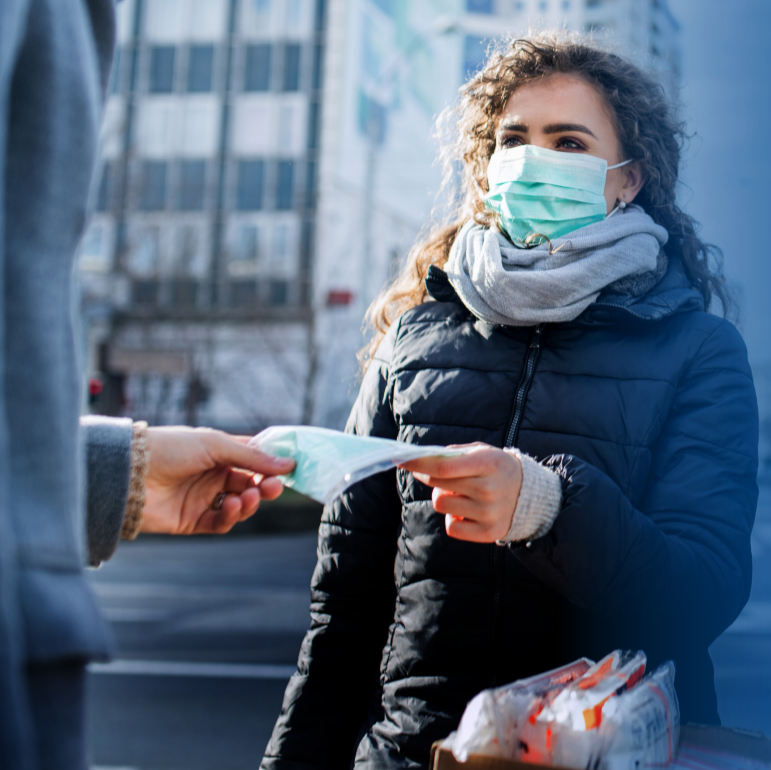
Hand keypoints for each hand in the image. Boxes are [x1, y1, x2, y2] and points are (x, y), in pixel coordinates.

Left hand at [140, 427, 294, 534]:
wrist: (129, 473)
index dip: (271, 465)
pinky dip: (231, 517)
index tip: (290, 468)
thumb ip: (252, 457)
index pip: (252, 460)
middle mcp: (212, 476)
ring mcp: (202, 499)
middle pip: (250, 484)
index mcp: (218, 453)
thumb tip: (288, 463)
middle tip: (275, 487)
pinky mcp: (191, 521)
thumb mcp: (215, 445)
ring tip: (249, 497)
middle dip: (265, 486)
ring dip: (250, 503)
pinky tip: (231, 506)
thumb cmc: (170, 448)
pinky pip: (220, 523)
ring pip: (239, 506)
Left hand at [399, 443, 521, 542]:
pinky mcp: (488, 533)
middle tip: (438, 475)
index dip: (418, 464)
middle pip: (438, 486)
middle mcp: (489, 490)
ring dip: (444, 498)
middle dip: (430, 477)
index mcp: (488, 464)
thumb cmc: (497, 469)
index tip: (401, 459)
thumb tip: (422, 460)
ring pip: (441, 505)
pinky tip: (467, 512)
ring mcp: (489, 513)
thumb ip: (453, 454)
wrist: (531, 496)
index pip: (443, 466)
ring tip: (461, 494)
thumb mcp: (482, 452)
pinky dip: (453, 519)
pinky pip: (451, 527)